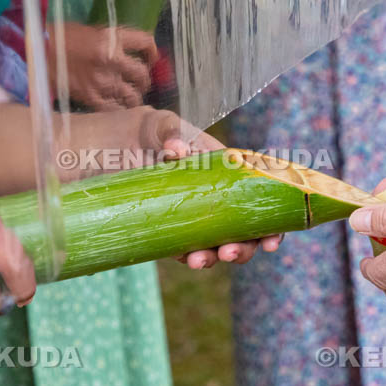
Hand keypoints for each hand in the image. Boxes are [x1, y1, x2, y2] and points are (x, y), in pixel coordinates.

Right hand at [50, 22, 157, 111]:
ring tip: (129, 95)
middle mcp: (111, 61)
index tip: (151, 57)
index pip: (146, 43)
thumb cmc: (61, 38)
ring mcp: (102, 83)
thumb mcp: (91, 31)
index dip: (153, 52)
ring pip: (133, 96)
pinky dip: (119, 109)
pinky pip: (116, 110)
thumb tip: (134, 54)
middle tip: (139, 81)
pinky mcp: (92, 99)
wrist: (36, 52)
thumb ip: (114, 42)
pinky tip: (116, 106)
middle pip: (143, 74)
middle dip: (144, 79)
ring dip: (134, 96)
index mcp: (111, 39)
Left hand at [133, 109, 283, 266]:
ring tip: (198, 261)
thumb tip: (178, 150)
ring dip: (211, 258)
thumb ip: (172, 133)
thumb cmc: (150, 130)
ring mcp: (194, 216)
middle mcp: (217, 199)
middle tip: (228, 253)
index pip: (261, 202)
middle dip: (241, 250)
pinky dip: (185, 256)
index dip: (271, 227)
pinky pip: (183, 248)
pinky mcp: (169, 226)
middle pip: (242, 233)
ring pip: (214, 246)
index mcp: (229, 174)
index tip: (271, 243)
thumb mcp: (163, 125)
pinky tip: (182, 257)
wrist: (113, 142)